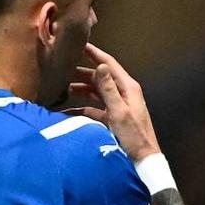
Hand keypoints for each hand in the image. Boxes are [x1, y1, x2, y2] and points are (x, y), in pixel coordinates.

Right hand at [65, 43, 160, 161]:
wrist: (142, 160)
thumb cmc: (134, 137)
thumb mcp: (119, 112)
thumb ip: (109, 89)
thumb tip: (100, 66)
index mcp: (128, 88)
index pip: (109, 65)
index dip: (94, 54)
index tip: (80, 44)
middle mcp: (123, 94)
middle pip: (100, 78)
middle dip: (82, 73)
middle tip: (63, 69)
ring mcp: (117, 107)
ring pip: (96, 93)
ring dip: (80, 90)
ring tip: (62, 88)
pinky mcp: (112, 119)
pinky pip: (94, 110)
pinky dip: (81, 110)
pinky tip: (67, 112)